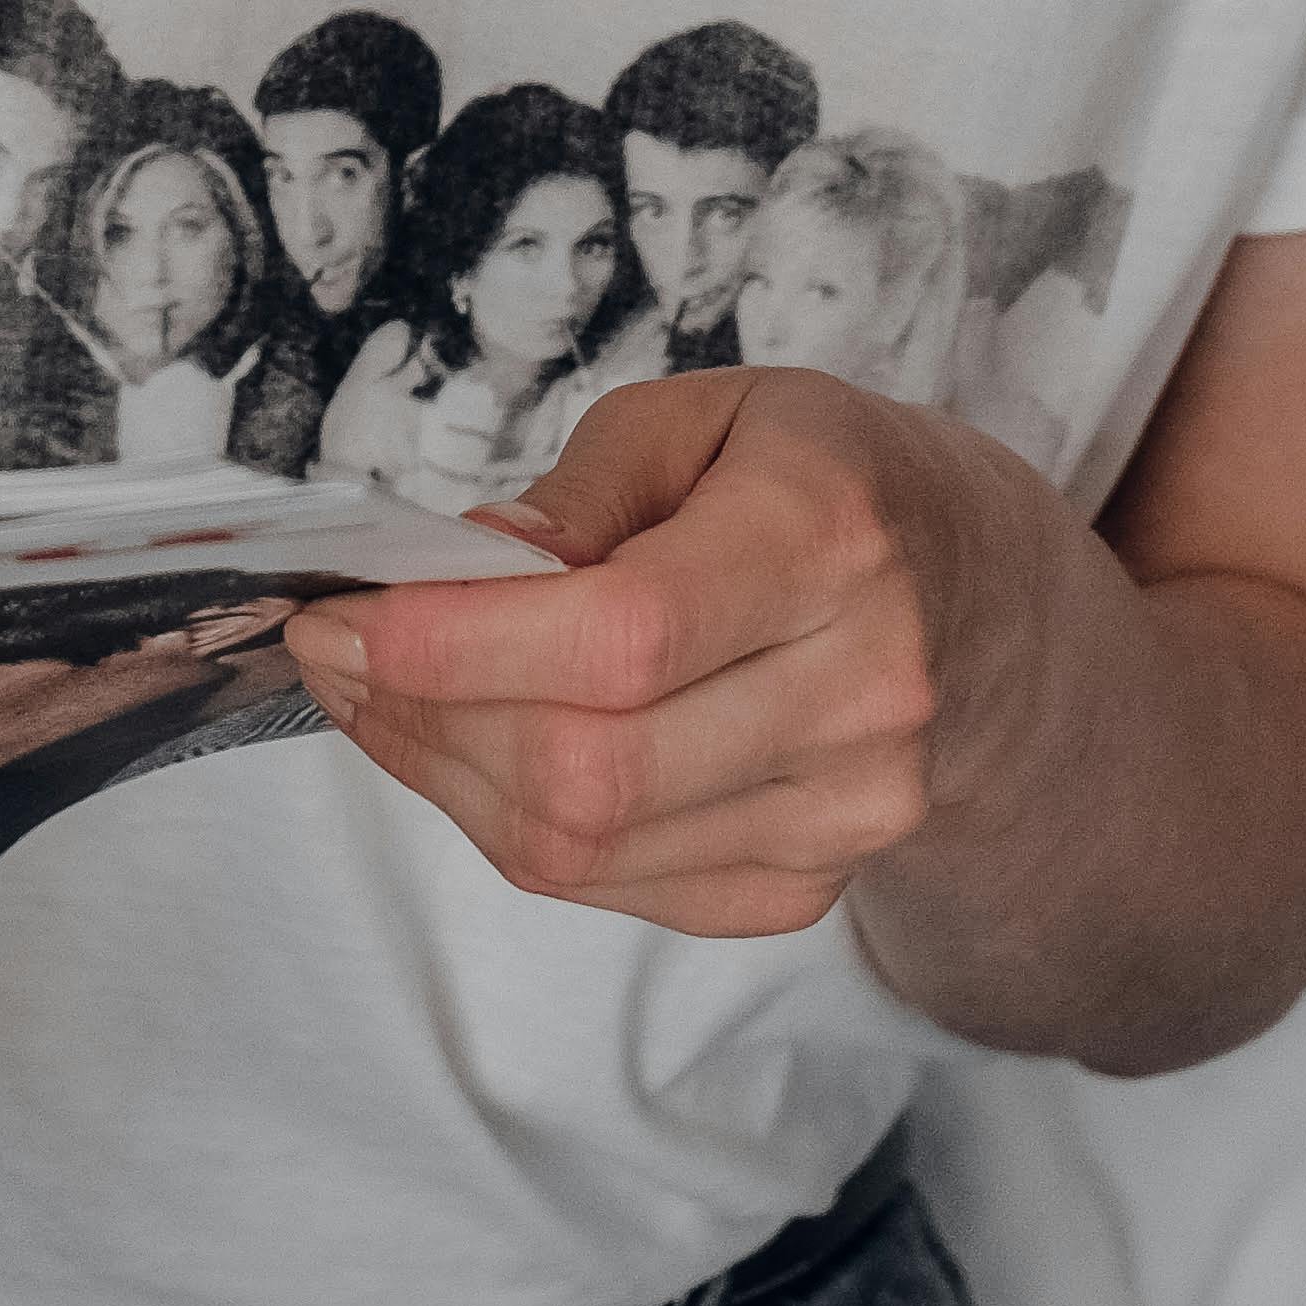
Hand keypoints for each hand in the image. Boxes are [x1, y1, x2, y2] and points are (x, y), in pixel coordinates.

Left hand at [282, 367, 1013, 936]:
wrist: (972, 596)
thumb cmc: (812, 478)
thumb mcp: (704, 414)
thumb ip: (579, 492)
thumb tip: (465, 575)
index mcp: (827, 537)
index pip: (624, 637)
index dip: (459, 646)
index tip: (341, 617)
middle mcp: (859, 691)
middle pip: (592, 769)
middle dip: (421, 721)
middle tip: (332, 656)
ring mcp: (846, 810)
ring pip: (590, 848)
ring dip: (446, 779)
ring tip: (381, 700)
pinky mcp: (813, 884)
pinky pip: (623, 891)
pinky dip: (518, 828)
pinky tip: (475, 752)